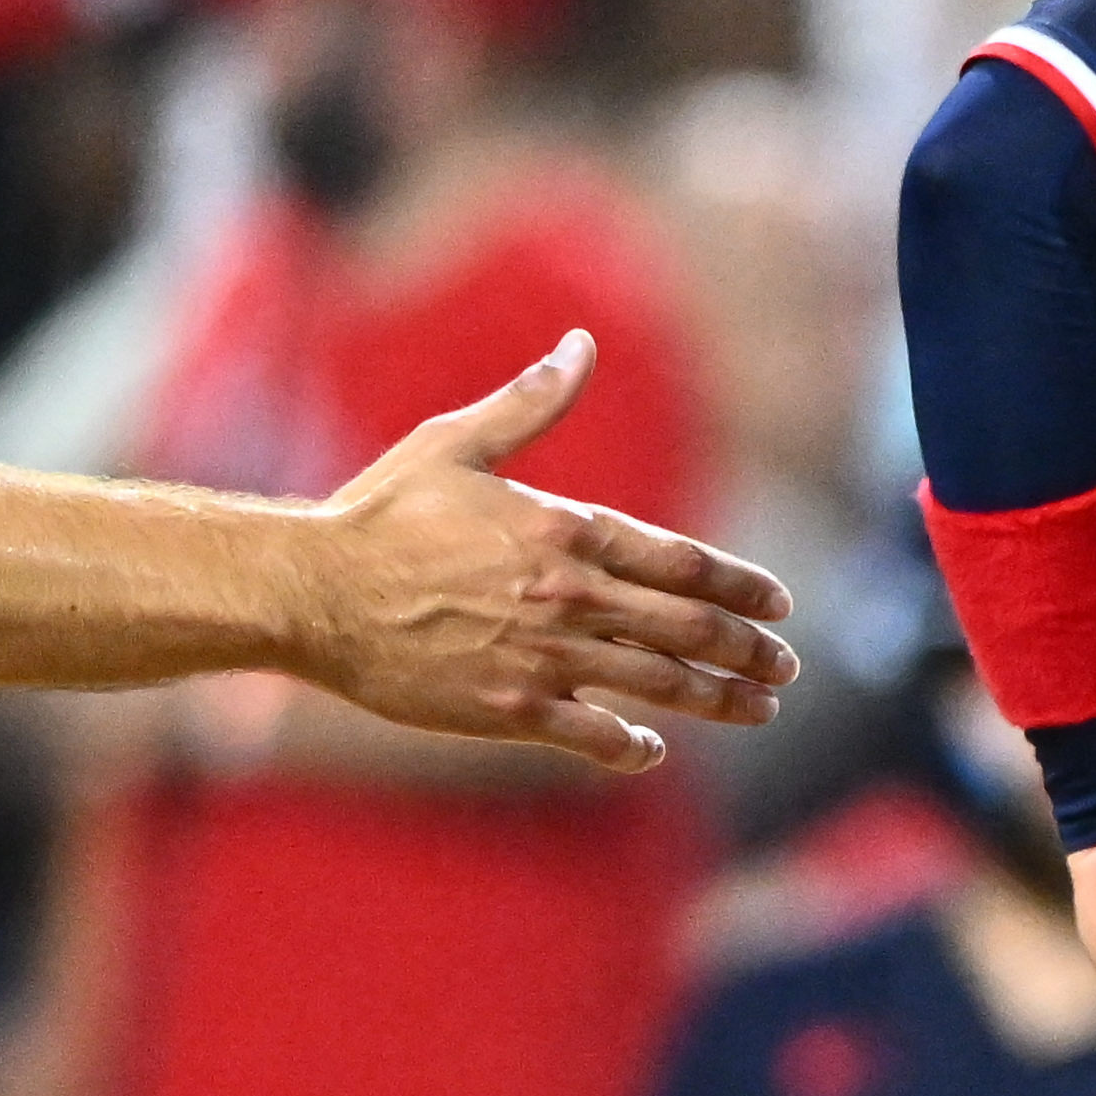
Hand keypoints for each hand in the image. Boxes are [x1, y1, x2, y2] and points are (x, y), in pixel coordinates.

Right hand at [293, 336, 803, 770]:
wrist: (311, 593)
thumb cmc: (379, 513)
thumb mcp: (456, 443)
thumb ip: (531, 403)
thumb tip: (581, 344)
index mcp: (565, 531)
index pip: (683, 563)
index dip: (742, 587)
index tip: (781, 606)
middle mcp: (568, 598)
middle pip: (689, 630)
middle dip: (749, 650)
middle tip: (784, 667)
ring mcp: (543, 659)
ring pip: (658, 686)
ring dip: (719, 700)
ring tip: (758, 708)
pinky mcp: (510, 710)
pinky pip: (594, 737)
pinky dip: (632, 747)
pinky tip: (652, 750)